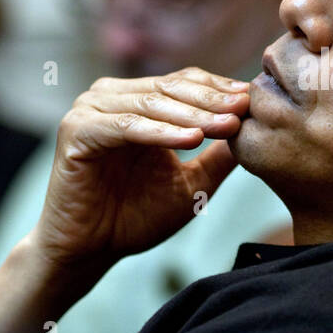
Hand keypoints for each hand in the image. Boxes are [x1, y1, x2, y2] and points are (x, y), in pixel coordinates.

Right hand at [30, 67, 248, 280]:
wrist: (89, 250)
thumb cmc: (135, 217)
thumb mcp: (191, 183)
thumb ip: (218, 156)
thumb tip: (256, 131)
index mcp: (137, 101)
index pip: (185, 82)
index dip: (220, 90)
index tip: (254, 101)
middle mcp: (112, 97)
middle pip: (171, 87)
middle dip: (212, 100)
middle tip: (244, 108)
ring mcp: (91, 110)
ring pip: (152, 103)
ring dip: (192, 115)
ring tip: (226, 125)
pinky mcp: (76, 129)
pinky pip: (127, 126)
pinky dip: (160, 132)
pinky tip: (191, 139)